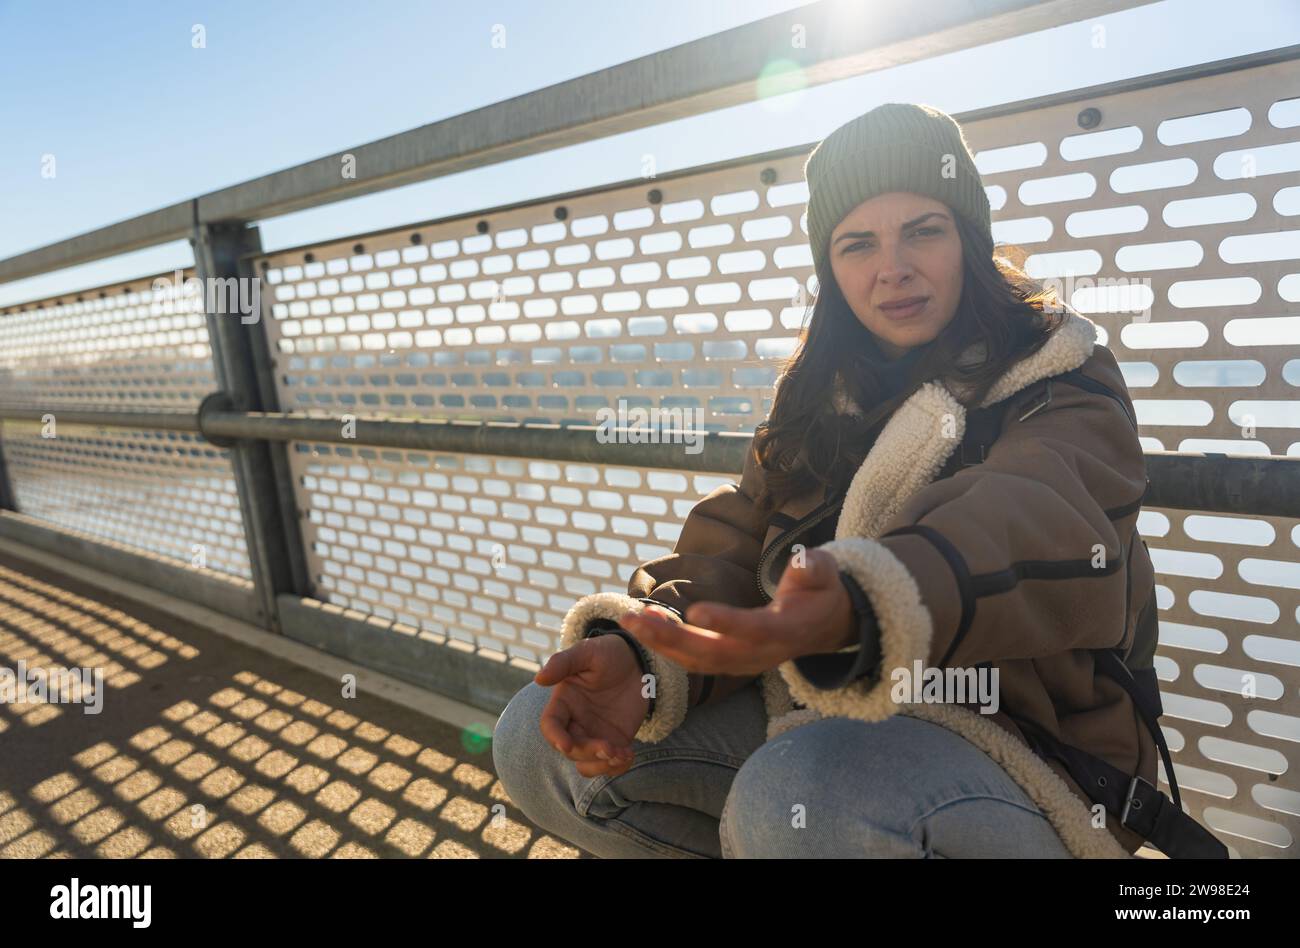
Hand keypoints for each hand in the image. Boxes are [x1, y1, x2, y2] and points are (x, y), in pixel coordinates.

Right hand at [533, 631, 652, 777]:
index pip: (550, 725)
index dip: (555, 737)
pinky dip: (618, 767)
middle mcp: (574, 722)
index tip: (566, 744)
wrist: (638, 661)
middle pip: (570, 749)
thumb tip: (539, 678)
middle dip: (588, 752)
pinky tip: (629, 755)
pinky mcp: (614, 742)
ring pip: (586, 763)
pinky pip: (610, 764)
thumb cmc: (608, 653)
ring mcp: (594, 734)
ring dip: (601, 765)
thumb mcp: (587, 652)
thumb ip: (563, 663)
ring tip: (622, 754)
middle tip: (610, 748)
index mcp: (563, 703)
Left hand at [620, 548, 854, 675]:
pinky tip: (645, 623)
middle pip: (714, 653)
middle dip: (673, 639)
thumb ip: (815, 568)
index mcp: (786, 630)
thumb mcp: (825, 574)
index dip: (727, 623)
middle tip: (638, 620)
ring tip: (632, 621)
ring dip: (662, 643)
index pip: (755, 630)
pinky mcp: (730, 660)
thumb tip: (804, 561)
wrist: (824, 624)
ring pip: (699, 660)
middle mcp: (761, 653)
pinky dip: (668, 644)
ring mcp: (744, 662)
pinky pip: (695, 659)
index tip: (696, 612)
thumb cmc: (820, 592)